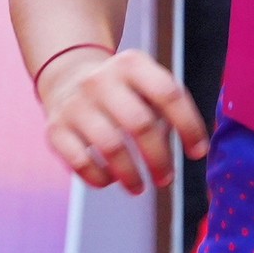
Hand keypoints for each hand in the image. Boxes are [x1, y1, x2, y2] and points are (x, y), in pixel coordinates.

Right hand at [38, 46, 208, 194]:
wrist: (67, 78)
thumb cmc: (122, 90)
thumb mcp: (145, 82)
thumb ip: (170, 108)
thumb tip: (196, 148)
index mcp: (131, 65)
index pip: (168, 93)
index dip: (188, 126)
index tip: (198, 152)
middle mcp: (101, 80)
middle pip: (139, 124)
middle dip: (159, 158)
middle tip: (167, 178)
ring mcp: (75, 103)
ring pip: (110, 146)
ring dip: (131, 174)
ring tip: (140, 187)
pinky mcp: (56, 128)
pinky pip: (80, 161)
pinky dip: (99, 177)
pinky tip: (110, 180)